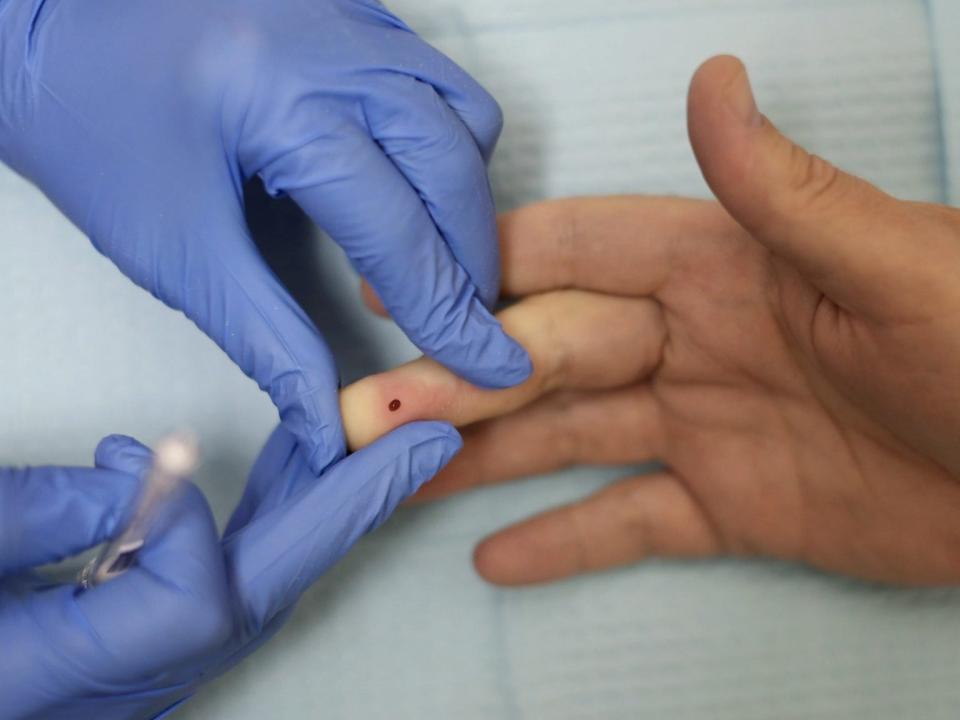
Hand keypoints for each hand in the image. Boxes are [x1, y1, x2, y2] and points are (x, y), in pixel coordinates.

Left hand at [0, 0, 529, 473]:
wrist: (46, 36)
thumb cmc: (90, 132)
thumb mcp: (178, 253)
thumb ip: (270, 341)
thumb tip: (324, 418)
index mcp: (278, 101)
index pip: (400, 227)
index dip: (449, 312)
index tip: (490, 362)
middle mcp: (327, 41)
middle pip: (452, 165)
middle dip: (469, 259)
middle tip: (463, 321)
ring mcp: (341, 12)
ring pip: (461, 112)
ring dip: (463, 195)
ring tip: (433, 255)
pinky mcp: (343, 4)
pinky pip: (432, 71)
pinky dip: (444, 136)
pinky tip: (412, 180)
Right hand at [0, 423, 459, 718]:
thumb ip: (28, 516)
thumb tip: (143, 474)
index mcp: (56, 680)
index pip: (194, 607)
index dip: (185, 522)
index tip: (140, 452)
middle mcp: (115, 693)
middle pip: (263, 599)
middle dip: (350, 512)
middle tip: (425, 443)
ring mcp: (129, 679)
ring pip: (254, 593)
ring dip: (317, 511)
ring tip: (370, 441)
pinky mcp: (129, 653)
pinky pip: (222, 586)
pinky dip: (264, 525)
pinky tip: (285, 475)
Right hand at [339, 55, 959, 586]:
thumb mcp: (894, 268)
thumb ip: (783, 193)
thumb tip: (711, 82)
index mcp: (721, 268)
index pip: (579, 254)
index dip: (488, 264)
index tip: (402, 277)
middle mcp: (693, 341)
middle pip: (551, 354)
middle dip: (462, 379)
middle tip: (378, 409)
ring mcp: (704, 426)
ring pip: (570, 437)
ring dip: (487, 458)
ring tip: (403, 479)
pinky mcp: (729, 506)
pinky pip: (629, 521)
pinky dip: (565, 540)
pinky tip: (497, 552)